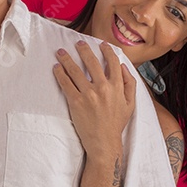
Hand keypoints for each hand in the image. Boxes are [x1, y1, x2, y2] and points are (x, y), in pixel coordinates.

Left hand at [53, 40, 135, 159]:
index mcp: (117, 87)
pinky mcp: (75, 102)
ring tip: (60, 52)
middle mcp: (103, 88)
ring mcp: (88, 94)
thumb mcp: (130, 104)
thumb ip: (130, 84)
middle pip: (92, 62)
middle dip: (84, 50)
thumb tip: (124, 66)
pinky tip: (56, 68)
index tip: (101, 44)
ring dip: (67, 58)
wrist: (104, 142)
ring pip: (75, 70)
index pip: (112, 62)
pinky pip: (66, 83)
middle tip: (78, 43)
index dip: (107, 51)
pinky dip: (60, 74)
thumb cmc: (116, 124)